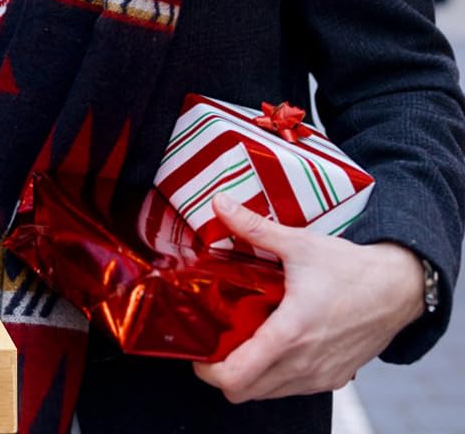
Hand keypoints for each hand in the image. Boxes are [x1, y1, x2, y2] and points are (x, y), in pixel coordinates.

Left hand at [194, 193, 425, 401]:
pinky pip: (292, 389)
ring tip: (239, 342)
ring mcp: (321, 376)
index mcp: (290, 334)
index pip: (237, 376)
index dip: (209, 370)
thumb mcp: (298, 244)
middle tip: (213, 343)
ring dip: (248, 375)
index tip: (198, 350)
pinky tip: (270, 345)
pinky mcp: (334, 378)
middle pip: (245, 392)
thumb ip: (254, 227)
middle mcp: (304, 364)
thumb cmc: (351, 269)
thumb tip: (219, 203)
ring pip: (268, 394)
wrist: (399, 289)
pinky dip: (274, 376)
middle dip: (222, 373)